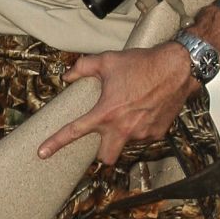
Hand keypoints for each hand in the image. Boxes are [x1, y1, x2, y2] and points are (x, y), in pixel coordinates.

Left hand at [37, 43, 196, 166]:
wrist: (178, 68)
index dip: (55, 143)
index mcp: (106, 112)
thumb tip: (68, 75)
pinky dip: (141, 127)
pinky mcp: (157, 133)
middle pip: (106, 157)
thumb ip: (82, 68)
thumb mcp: (108, 61)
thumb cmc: (143, 63)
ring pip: (126, 143)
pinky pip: (143, 136)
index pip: (74, 131)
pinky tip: (145, 110)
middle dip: (102, 153)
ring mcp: (142, 133)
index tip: (42, 152)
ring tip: (131, 111)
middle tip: (103, 137)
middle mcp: (123, 128)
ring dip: (124, 134)